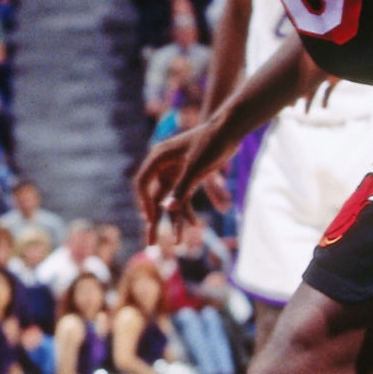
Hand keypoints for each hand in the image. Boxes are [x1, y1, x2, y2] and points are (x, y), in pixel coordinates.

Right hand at [133, 125, 229, 242]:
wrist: (230, 130)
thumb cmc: (211, 143)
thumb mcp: (196, 166)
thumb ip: (182, 188)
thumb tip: (167, 209)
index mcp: (159, 157)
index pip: (143, 183)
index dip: (145, 203)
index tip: (152, 219)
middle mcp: (164, 166)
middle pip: (153, 197)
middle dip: (154, 221)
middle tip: (151, 243)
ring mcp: (176, 172)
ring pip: (170, 201)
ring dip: (173, 221)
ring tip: (177, 244)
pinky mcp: (188, 177)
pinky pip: (184, 198)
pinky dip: (188, 211)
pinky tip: (194, 225)